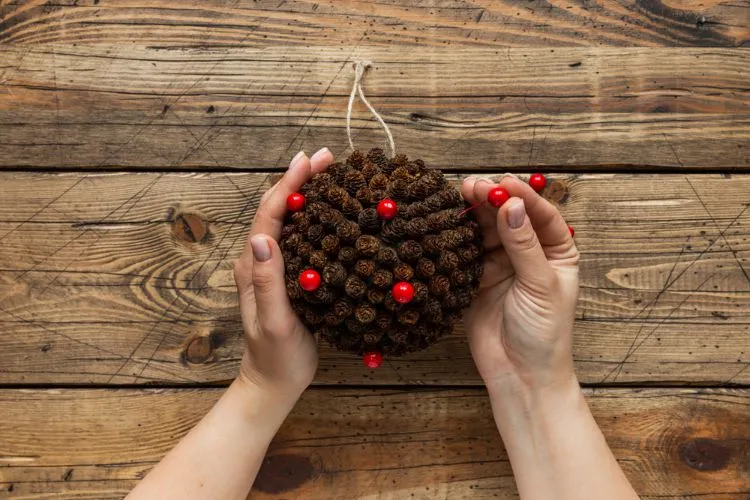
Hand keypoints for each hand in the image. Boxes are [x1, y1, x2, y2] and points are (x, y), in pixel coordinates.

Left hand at [234, 148, 333, 401]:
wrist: (272, 385)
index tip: (309, 159)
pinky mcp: (290, 279)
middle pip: (278, 209)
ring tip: (332, 175)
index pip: (270, 214)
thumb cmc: (276, 358)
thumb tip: (261, 238)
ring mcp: (275, 269)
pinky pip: (302, 239)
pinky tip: (334, 215)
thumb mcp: (274, 322)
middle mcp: (261, 261)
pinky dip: (316, 219)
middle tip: (328, 157)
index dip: (289, 183)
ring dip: (308, 194)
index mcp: (253, 266)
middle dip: (299, 179)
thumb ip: (266, 283)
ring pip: (290, 221)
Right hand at [460, 175, 579, 394]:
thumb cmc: (544, 333)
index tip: (504, 184)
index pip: (540, 215)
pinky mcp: (477, 278)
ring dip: (473, 213)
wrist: (519, 375)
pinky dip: (458, 236)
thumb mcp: (540, 285)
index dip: (522, 197)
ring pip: (486, 230)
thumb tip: (512, 206)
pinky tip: (449, 221)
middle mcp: (529, 253)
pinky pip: (467, 251)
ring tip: (459, 195)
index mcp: (556, 251)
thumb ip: (524, 245)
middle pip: (510, 217)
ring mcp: (502, 265)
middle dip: (492, 200)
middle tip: (474, 187)